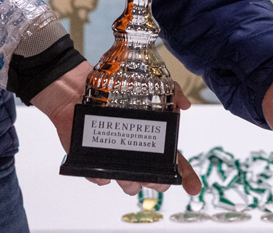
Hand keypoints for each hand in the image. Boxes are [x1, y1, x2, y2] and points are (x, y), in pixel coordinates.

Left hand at [32, 61, 203, 195]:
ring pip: (128, 184)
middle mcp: (136, 155)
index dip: (187, 177)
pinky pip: (99, 178)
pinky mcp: (92, 164)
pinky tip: (102, 171)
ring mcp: (115, 160)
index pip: (176, 164)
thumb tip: (185, 106)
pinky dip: (100, 177)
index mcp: (152, 141)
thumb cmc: (116, 91)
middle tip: (155, 173)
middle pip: (153, 178)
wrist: (78, 91)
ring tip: (129, 170)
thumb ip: (172, 92)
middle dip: (157, 181)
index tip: (193, 187)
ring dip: (130, 182)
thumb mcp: (150, 85)